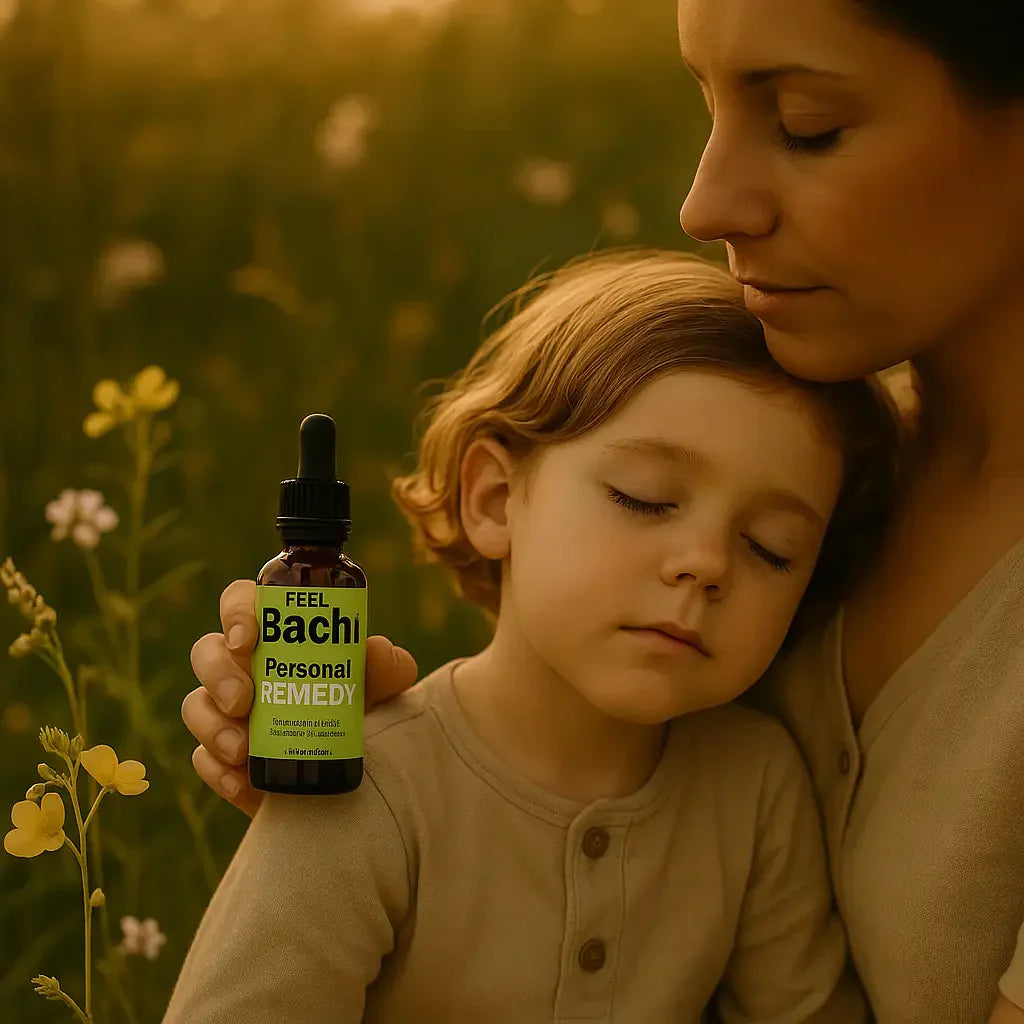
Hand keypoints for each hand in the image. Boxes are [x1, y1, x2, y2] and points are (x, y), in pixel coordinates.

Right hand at [182, 579, 418, 816]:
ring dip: (212, 725)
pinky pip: (202, 757)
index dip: (236, 612)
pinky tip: (242, 781)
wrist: (355, 777)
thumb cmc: (364, 715)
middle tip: (244, 702)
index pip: (242, 602)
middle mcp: (244, 667)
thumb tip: (375, 649)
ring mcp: (227, 713)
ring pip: (195, 704)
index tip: (247, 640)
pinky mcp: (222, 758)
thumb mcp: (384, 691)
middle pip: (207, 651)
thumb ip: (388, 668)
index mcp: (277, 635)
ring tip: (242, 750)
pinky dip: (217, 770)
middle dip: (218, 674)